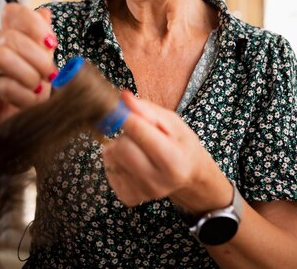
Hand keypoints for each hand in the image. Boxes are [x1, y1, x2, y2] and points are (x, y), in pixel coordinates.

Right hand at [0, 4, 58, 133]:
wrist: (11, 122)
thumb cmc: (26, 91)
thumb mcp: (41, 64)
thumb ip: (43, 41)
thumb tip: (45, 14)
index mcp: (7, 36)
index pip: (13, 12)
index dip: (34, 24)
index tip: (51, 43)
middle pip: (11, 37)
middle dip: (38, 57)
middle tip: (50, 74)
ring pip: (2, 57)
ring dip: (28, 75)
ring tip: (38, 88)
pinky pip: (1, 85)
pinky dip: (22, 95)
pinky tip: (29, 100)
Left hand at [102, 91, 231, 211]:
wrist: (187, 174)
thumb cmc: (180, 143)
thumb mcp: (172, 122)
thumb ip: (147, 110)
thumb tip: (123, 98)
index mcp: (174, 162)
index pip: (140, 133)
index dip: (125, 116)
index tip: (118, 106)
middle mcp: (158, 182)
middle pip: (121, 148)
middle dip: (125, 134)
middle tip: (136, 132)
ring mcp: (142, 192)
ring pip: (112, 156)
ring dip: (119, 145)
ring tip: (137, 147)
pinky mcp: (128, 197)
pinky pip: (109, 168)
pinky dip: (116, 159)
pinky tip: (132, 160)